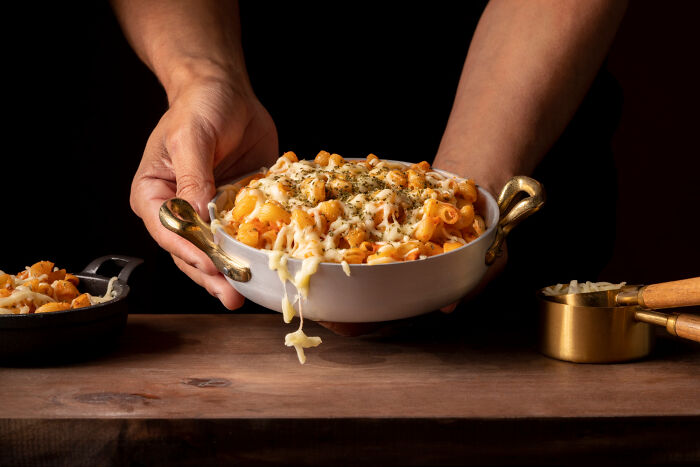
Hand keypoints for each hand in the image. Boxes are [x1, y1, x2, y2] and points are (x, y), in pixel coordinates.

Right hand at [130, 74, 277, 308]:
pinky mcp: (236, 208)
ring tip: (250, 290)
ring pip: (218, 250)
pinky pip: (245, 233)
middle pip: (191, 252)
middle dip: (212, 274)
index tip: (213, 265)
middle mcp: (179, 209)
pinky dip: (256, 249)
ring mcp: (209, 213)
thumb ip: (193, 177)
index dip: (191, 252)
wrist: (227, 91)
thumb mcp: (192, 137)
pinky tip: (269, 263)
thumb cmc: (200, 106)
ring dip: (233, 270)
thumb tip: (197, 216)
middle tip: (232, 295)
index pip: (168, 231)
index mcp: (154, 194)